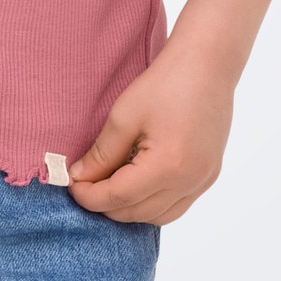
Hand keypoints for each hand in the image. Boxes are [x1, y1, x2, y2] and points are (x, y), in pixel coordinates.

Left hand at [66, 44, 235, 224]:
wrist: (207, 64)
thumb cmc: (166, 83)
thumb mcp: (124, 116)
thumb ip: (101, 154)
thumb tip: (79, 178)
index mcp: (168, 166)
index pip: (118, 198)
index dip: (89, 196)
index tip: (70, 185)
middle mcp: (190, 181)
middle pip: (137, 212)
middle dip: (106, 203)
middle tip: (85, 184)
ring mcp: (204, 180)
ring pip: (158, 216)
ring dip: (130, 208)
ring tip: (109, 185)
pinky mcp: (210, 175)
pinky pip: (177, 205)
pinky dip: (153, 203)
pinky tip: (137, 183)